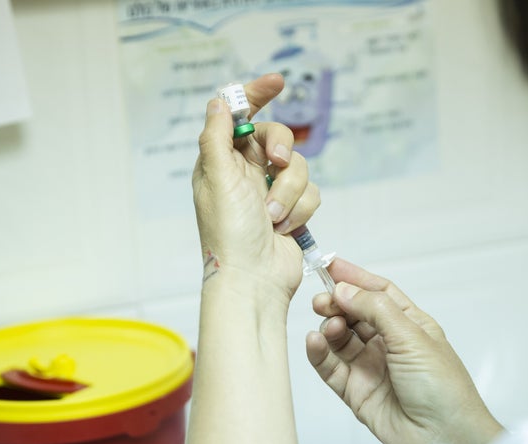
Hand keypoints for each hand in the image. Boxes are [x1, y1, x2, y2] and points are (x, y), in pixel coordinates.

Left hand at [193, 74, 319, 298]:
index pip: (239, 118)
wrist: (254, 279)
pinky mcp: (292, 210)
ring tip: (272, 218)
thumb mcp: (217, 178)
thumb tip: (218, 102)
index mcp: (222, 162)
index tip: (277, 81)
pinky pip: (311, 192)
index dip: (256, 95)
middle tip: (275, 162)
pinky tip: (284, 229)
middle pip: (277, 137)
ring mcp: (271, 192)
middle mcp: (246, 173)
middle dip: (281, 150)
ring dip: (288, 192)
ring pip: (298, 167)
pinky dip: (299, 210)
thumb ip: (216, 137)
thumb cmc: (229, 233)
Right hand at [307, 258, 503, 443]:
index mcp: (409, 324)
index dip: (355, 277)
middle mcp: (388, 343)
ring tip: (330, 326)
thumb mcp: (411, 337)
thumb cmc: (444, 388)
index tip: (330, 265)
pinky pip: (330, 366)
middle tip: (323, 299)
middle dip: (336, 302)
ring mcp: (370, 366)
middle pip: (354, 313)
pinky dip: (319, 352)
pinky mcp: (355, 390)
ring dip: (329, 327)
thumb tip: (345, 289)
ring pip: (339, 338)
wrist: (445, 436)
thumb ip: (375, 309)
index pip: (378, 292)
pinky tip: (314, 342)